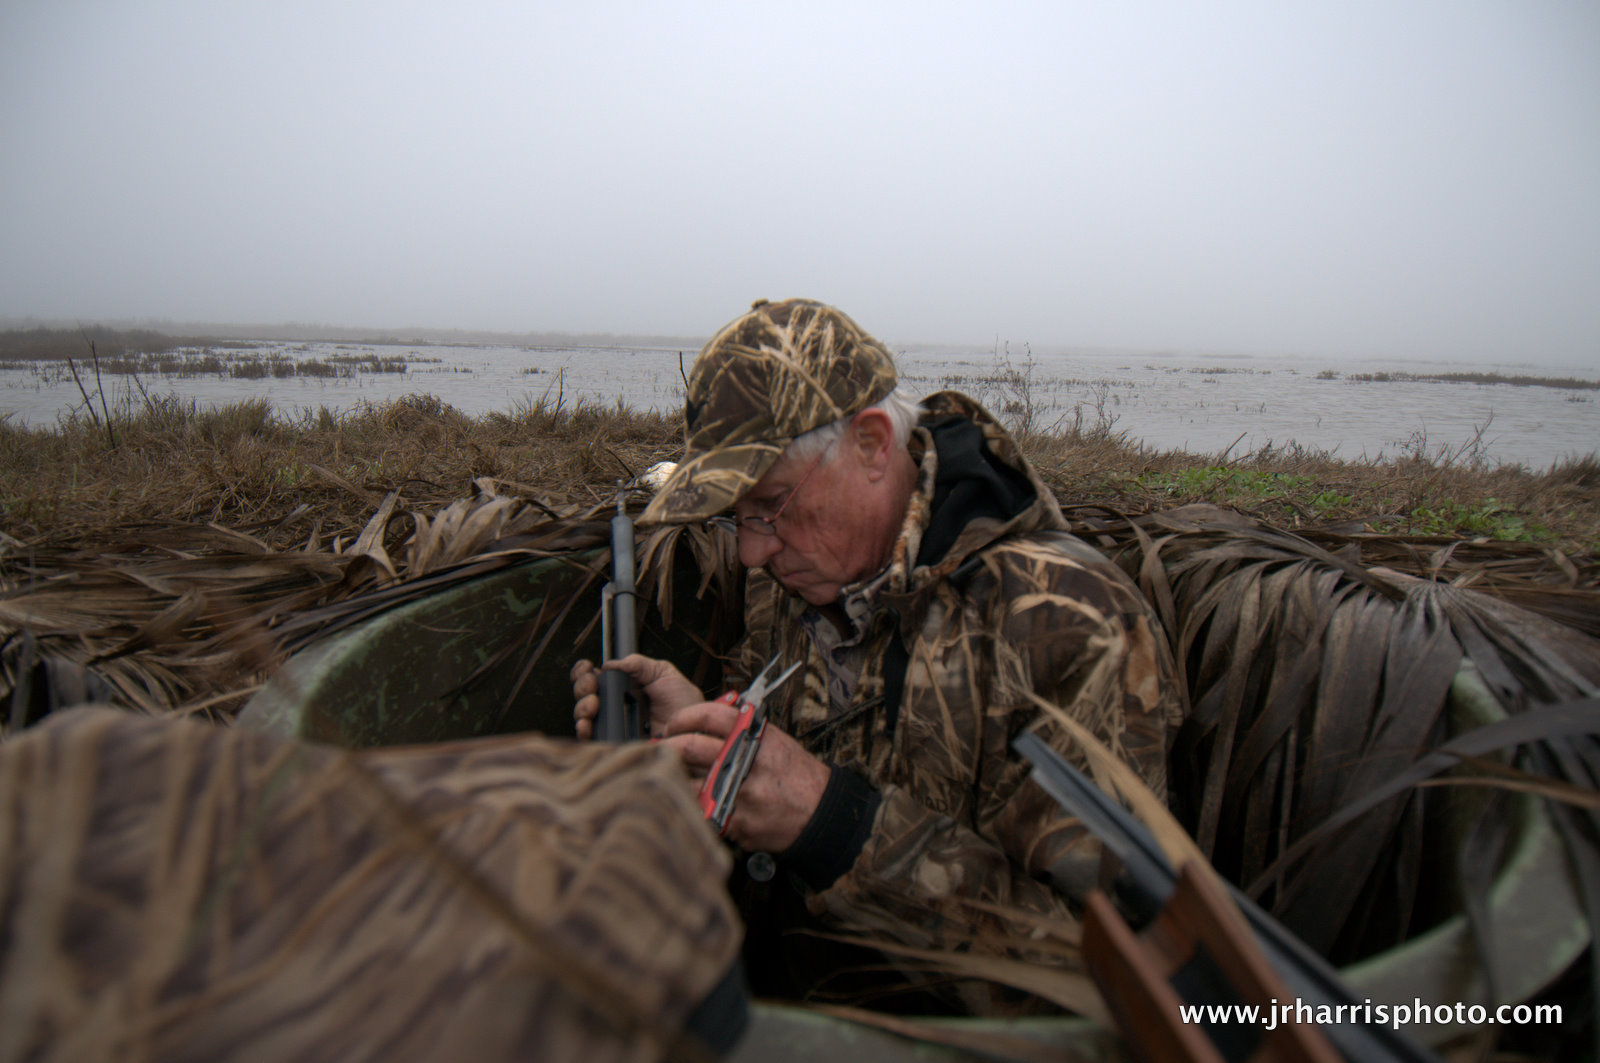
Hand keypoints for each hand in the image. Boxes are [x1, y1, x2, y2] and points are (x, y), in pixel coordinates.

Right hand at [570, 654, 704, 739]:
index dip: (585, 672)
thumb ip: (638, 664)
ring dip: (581, 708)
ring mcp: (613, 727)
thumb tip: (611, 663)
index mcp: (624, 688)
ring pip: (583, 717)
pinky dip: (584, 732)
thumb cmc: (685, 704)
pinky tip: (587, 725)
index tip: (588, 668)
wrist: (696, 731)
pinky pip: (592, 741)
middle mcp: (615, 707)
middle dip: (582, 687)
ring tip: (592, 705)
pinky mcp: (615, 746)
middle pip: (584, 695)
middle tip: (592, 687)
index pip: (595, 678)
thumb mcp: (664, 673)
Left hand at [661, 699, 829, 852]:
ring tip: (667, 775)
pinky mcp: (734, 820)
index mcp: (753, 736)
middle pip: (689, 746)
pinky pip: (699, 811)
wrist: (818, 810)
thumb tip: (702, 722)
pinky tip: (689, 802)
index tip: (674, 724)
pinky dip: (691, 806)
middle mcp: (744, 761)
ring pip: (685, 782)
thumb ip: (739, 730)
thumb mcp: (771, 740)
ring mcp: (738, 792)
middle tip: (661, 749)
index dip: (683, 717)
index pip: (708, 715)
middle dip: (667, 747)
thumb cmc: (793, 773)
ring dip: (671, 778)